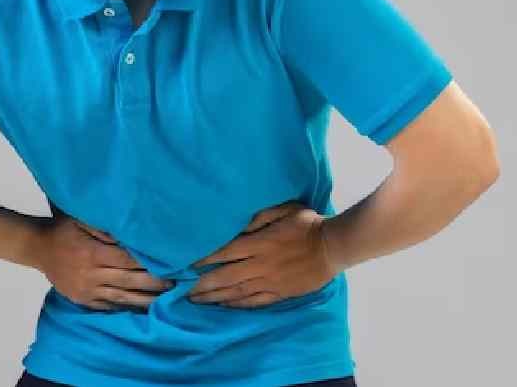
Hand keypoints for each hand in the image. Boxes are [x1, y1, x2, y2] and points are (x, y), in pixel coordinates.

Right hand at [33, 214, 174, 311]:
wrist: (38, 247)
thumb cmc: (64, 228)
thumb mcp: (82, 219)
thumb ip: (106, 227)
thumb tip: (131, 233)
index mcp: (93, 252)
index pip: (127, 259)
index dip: (149, 263)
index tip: (170, 263)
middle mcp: (91, 273)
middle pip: (129, 280)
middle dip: (154, 283)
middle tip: (177, 284)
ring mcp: (87, 290)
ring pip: (122, 298)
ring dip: (146, 300)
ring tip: (167, 300)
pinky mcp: (83, 300)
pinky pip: (108, 307)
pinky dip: (127, 308)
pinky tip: (144, 309)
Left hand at [186, 201, 341, 308]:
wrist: (333, 246)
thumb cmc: (307, 224)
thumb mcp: (283, 210)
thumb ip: (257, 217)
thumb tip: (236, 225)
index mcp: (259, 243)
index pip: (224, 253)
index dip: (203, 260)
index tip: (187, 265)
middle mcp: (260, 265)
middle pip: (224, 277)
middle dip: (202, 284)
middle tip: (182, 290)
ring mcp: (270, 282)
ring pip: (236, 293)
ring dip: (214, 297)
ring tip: (196, 301)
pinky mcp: (280, 293)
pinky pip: (254, 302)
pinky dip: (236, 305)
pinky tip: (223, 306)